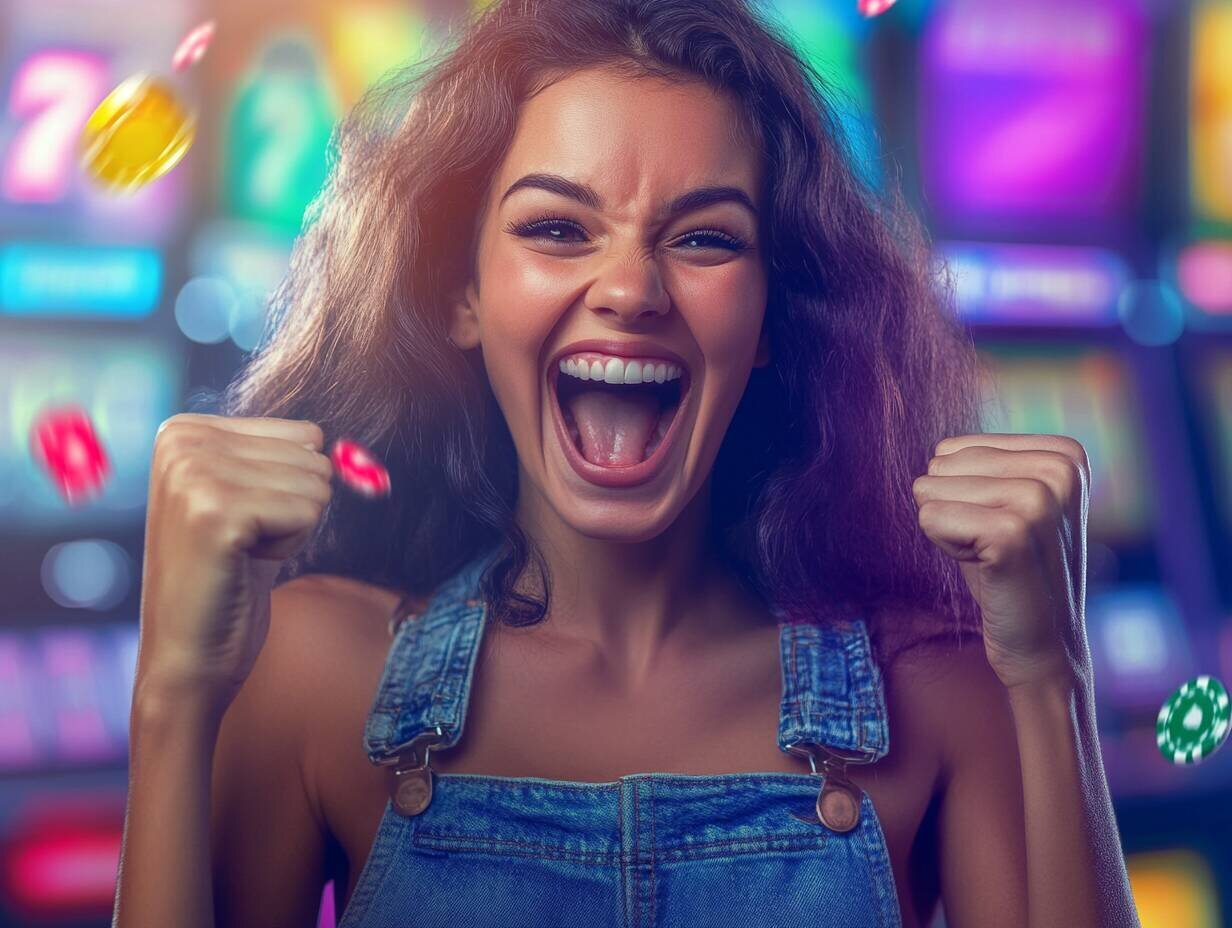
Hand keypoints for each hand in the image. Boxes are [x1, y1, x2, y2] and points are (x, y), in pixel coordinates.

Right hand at [136, 413, 333, 711]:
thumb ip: (279, 458)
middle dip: (292, 509)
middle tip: (242, 545)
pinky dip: (289, 546)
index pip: (304, 434)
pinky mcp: (215, 512)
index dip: (289, 488)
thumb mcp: (250, 499)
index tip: (242, 523)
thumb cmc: (227, 578)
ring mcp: (193, 474)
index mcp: (183, 430)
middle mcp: (181, 442)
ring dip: (290, 529)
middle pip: (312, 458)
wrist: (189, 655)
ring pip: (315, 485)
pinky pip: (308, 511)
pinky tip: (243, 565)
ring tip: (240, 555)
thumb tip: (323, 435)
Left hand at [912, 433, 1092, 690]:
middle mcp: (1060, 468)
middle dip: (953, 509)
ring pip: (931, 489)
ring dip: (950, 530)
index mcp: (1064, 454)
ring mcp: (1041, 499)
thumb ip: (982, 468)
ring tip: (994, 557)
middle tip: (995, 547)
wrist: (1045, 646)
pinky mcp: (1013, 533)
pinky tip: (986, 568)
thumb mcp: (1007, 505)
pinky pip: (930, 517)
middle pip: (941, 465)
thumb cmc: (1012, 572)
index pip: (952, 449)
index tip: (1001, 529)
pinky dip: (945, 546)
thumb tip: (937, 451)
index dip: (961, 493)